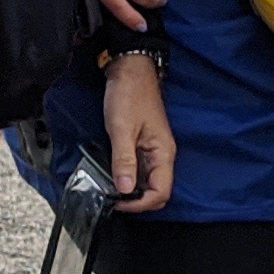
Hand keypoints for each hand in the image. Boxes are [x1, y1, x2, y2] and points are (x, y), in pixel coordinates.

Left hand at [103, 58, 178, 214]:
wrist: (130, 69)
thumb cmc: (129, 93)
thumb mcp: (121, 128)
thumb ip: (124, 160)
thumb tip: (125, 189)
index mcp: (163, 152)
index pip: (161, 193)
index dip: (140, 204)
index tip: (118, 203)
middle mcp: (162, 154)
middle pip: (157, 192)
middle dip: (137, 202)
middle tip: (113, 198)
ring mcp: (154, 150)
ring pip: (148, 183)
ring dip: (132, 190)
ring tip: (110, 187)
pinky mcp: (144, 145)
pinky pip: (141, 170)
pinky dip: (129, 177)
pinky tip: (114, 174)